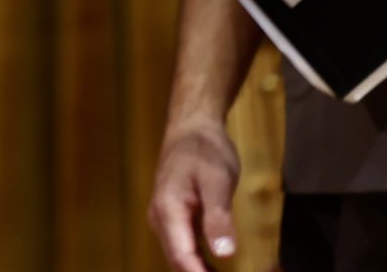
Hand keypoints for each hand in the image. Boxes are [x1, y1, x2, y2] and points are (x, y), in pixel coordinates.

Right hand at [147, 121, 239, 270]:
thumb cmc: (204, 150)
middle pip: (178, 263)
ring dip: (200, 271)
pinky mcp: (174, 219)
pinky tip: (217, 269)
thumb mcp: (217, 180)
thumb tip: (225, 254)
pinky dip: (200, 263)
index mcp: (168, 210)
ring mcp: (165, 220)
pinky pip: (184, 249)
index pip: (183, 257)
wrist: (191, 129)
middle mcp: (161, 219)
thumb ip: (218, 217)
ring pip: (180, 258)